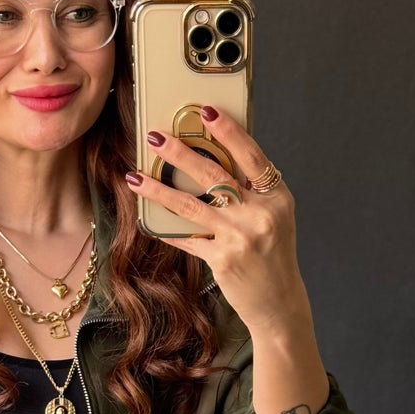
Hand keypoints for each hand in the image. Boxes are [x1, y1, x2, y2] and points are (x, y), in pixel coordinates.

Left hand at [122, 107, 309, 340]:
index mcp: (276, 197)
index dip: (228, 131)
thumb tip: (212, 159)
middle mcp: (260, 214)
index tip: (207, 110)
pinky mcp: (222, 259)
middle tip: (156, 137)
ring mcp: (240, 237)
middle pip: (214, 175)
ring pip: (191, 205)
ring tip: (135, 176)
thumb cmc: (274, 255)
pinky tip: (145, 218)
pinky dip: (166, 228)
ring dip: (159, 189)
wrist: (279, 302)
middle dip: (180, 153)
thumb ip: (252, 190)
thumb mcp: (274, 216)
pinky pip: (187, 237)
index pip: (251, 156)